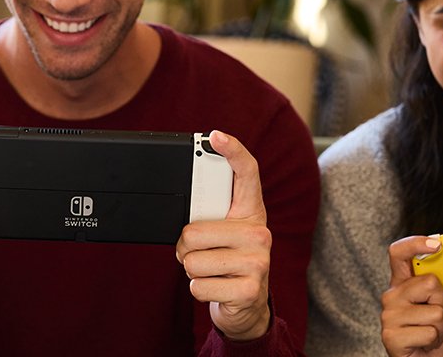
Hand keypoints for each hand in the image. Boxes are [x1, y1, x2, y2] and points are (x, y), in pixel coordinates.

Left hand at [175, 131, 272, 340]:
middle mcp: (259, 233)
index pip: (246, 173)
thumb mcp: (222, 235)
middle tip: (201, 253)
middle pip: (194, 231)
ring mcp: (258, 261)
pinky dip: (199, 289)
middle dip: (185, 247)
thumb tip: (182, 208)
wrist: (246, 306)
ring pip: (192, 260)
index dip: (232, 151)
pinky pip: (198, 284)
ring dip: (192, 270)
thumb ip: (208, 217)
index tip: (215, 136)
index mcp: (249, 212)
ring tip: (212, 270)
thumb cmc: (227, 262)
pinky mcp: (249, 288)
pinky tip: (217, 287)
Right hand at [380, 236, 442, 356]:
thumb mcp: (439, 309)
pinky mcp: (391, 335)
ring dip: (441, 328)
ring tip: (431, 334)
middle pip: (431, 282)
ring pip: (435, 312)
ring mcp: (389, 315)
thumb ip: (442, 292)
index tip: (437, 243)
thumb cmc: (430, 336)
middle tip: (436, 316)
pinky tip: (424, 344)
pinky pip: (430, 332)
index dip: (416, 243)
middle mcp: (391, 296)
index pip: (399, 253)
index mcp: (401, 284)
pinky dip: (434, 342)